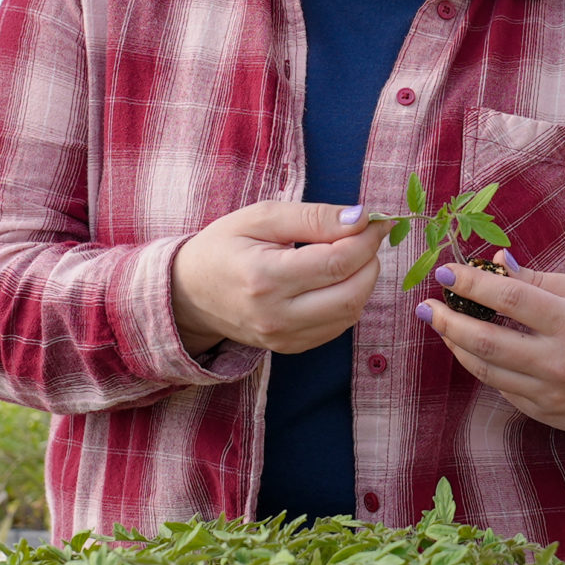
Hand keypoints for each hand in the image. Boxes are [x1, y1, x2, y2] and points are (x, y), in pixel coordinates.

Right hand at [172, 201, 392, 356]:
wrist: (188, 294)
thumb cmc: (223, 246)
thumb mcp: (261, 217)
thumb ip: (312, 217)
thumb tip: (360, 218)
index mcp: (265, 278)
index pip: (336, 262)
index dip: (366, 240)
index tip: (376, 221)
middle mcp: (276, 316)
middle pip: (351, 293)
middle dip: (370, 261)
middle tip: (367, 237)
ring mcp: (284, 338)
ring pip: (350, 313)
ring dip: (364, 281)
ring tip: (351, 255)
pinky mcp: (290, 347)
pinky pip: (338, 327)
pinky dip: (349, 300)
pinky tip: (337, 279)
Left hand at [416, 252, 564, 438]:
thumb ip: (542, 280)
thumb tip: (497, 263)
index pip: (511, 299)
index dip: (473, 283)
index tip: (447, 272)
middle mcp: (559, 360)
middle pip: (487, 340)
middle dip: (448, 321)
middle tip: (427, 306)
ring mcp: (549, 391)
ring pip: (486, 368)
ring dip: (456, 344)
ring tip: (441, 325)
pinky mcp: (542, 412)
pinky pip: (500, 386)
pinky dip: (481, 365)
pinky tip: (470, 348)